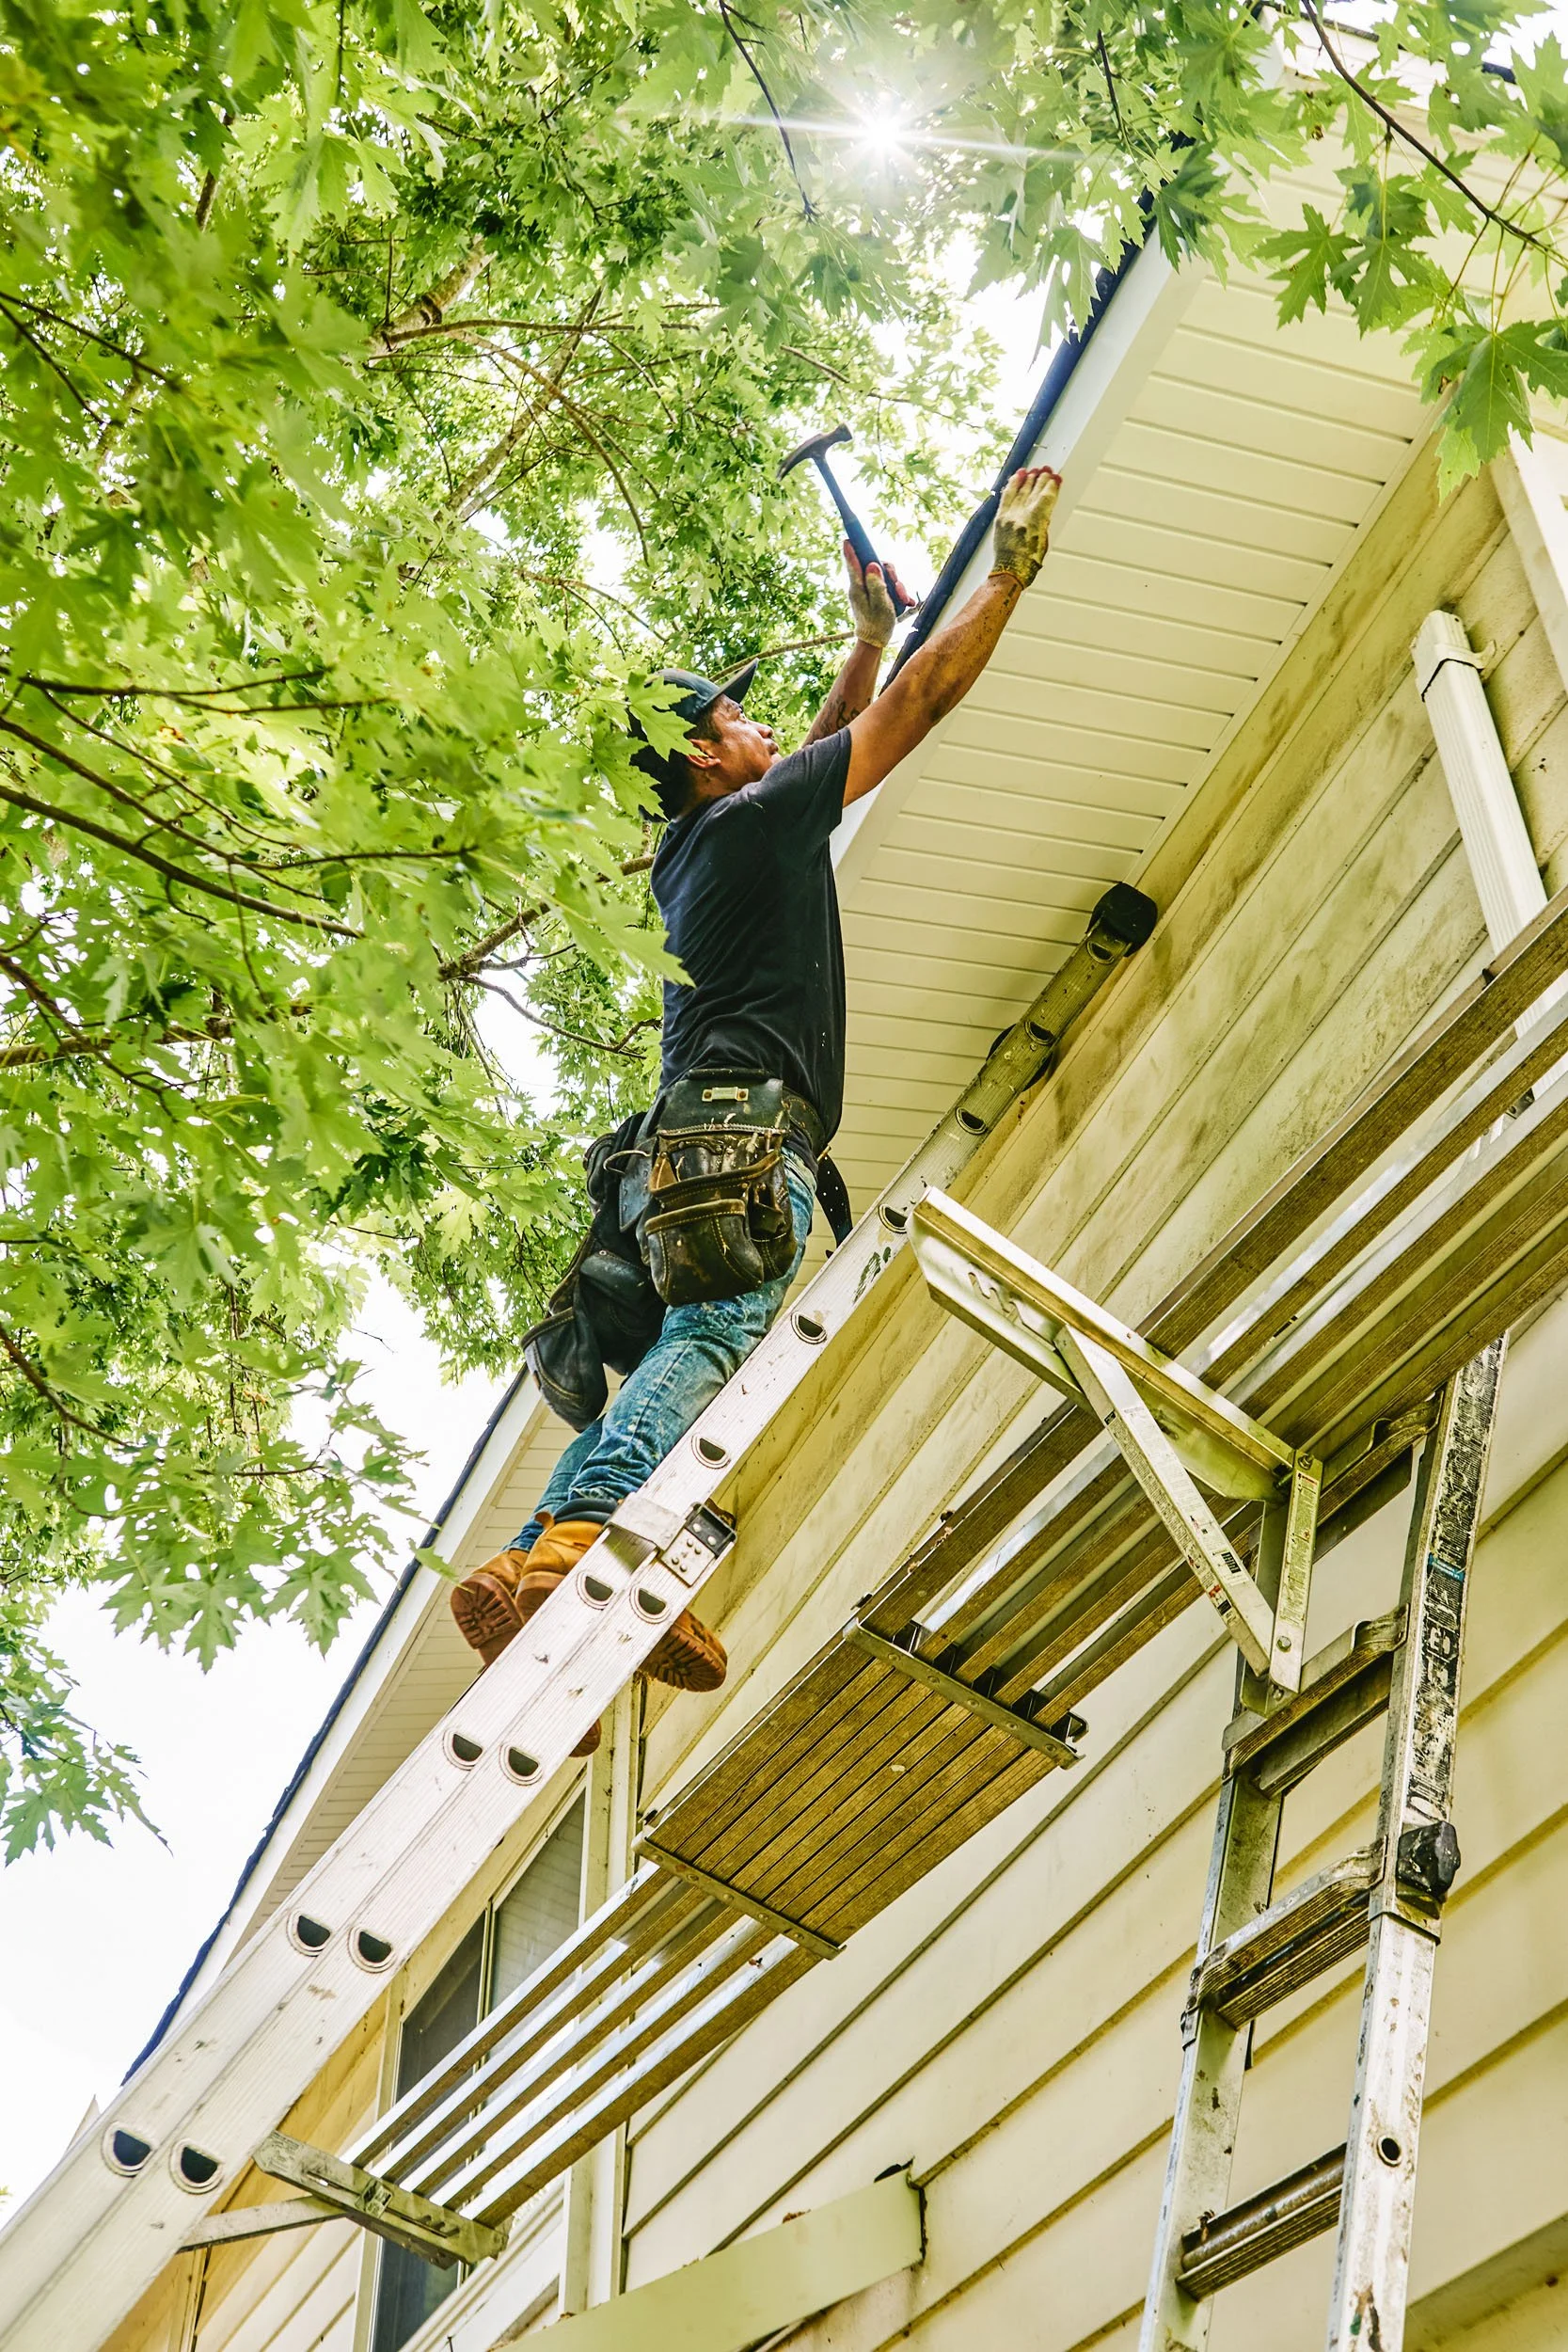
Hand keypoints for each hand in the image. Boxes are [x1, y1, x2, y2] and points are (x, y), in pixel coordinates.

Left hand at [844, 540, 911, 647]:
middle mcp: (860, 585)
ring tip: (903, 599)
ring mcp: (867, 588)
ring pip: (884, 575)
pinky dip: (897, 591)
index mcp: (857, 588)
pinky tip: (906, 601)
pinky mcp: (874, 592)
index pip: (852, 564)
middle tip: (898, 586)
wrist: (875, 640)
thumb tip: (872, 565)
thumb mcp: (881, 604)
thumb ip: (876, 585)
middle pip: (874, 566)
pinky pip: (887, 585)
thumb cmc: (877, 624)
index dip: (851, 550)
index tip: (847, 538)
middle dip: (890, 573)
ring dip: (897, 584)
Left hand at [991, 464, 1061, 589]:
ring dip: (1029, 478)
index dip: (1052, 485)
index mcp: (1037, 521)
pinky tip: (1018, 475)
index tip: (1056, 478)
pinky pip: (1007, 495)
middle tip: (1047, 470)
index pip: (1046, 496)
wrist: (1010, 570)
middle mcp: (1023, 515)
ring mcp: (1010, 515)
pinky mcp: (1001, 517)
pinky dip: (1013, 484)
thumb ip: (1043, 521)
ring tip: (1035, 470)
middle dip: (1042, 479)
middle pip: (1034, 491)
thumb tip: (1043, 506)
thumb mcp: (1043, 539)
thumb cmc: (1029, 561)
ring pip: (1022, 490)